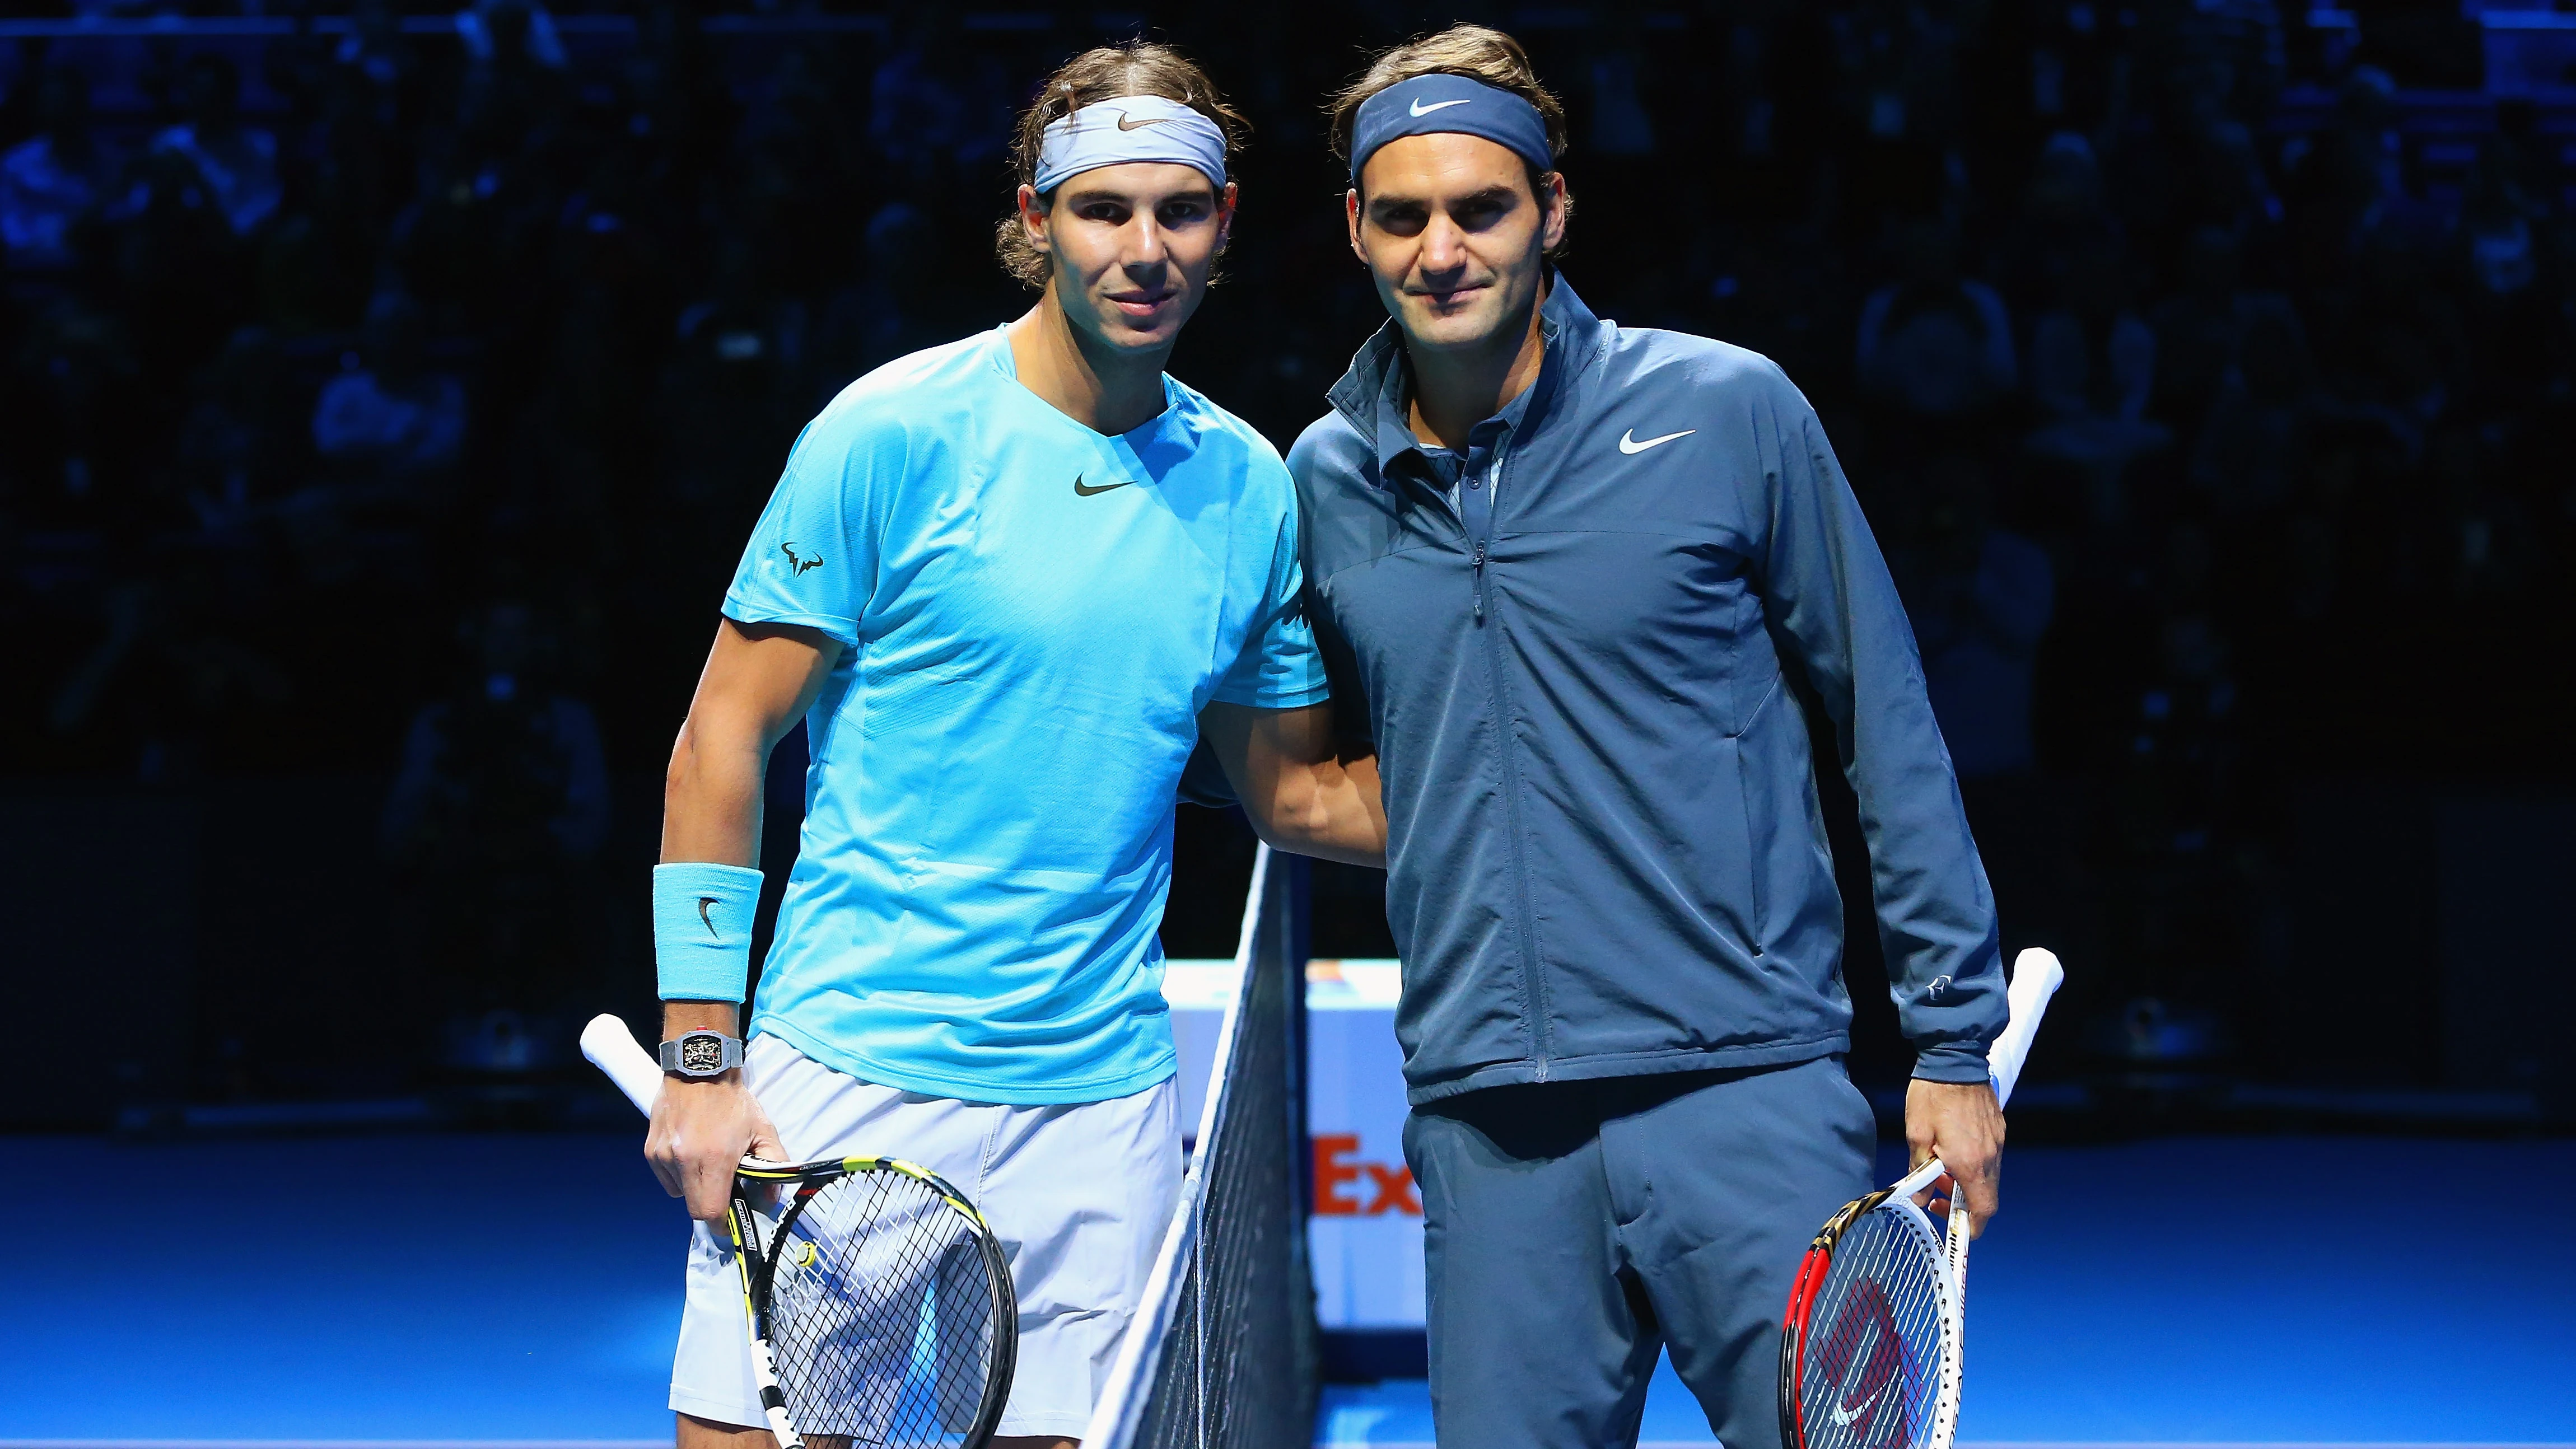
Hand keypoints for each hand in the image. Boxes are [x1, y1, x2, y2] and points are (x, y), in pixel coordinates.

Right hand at [646, 1072, 786, 1224]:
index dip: (723, 1223)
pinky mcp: (651, 1151)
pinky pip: (667, 1177)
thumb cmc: (731, 1100)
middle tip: (725, 1191)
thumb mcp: (763, 1129)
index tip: (731, 1220)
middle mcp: (683, 1160)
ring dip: (695, 1187)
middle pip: (694, 1209)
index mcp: (713, 1158)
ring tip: (708, 1162)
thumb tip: (771, 1196)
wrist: (699, 1068)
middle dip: (711, 1206)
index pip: (710, 1211)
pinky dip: (679, 1174)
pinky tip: (691, 1153)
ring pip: (680, 1193)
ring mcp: (663, 1156)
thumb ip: (773, 1166)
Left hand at [1904, 1077, 2003, 1238]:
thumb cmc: (1932, 1095)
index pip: (1982, 1210)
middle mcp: (1990, 1157)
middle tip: (1937, 1195)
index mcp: (1971, 1162)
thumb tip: (1921, 1197)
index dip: (1969, 1227)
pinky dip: (1974, 1167)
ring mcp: (1997, 1143)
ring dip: (1968, 1185)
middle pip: (1987, 1198)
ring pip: (1988, 1179)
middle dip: (1964, 1205)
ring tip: (1941, 1171)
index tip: (1952, 1227)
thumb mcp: (1916, 1135)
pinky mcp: (1998, 1130)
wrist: (1955, 1059)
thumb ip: (1921, 1171)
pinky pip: (1990, 1160)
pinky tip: (1953, 1153)